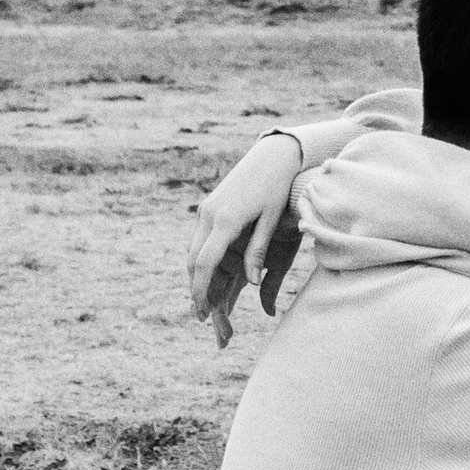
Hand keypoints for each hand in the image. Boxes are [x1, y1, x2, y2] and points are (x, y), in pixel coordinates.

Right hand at [186, 130, 304, 350]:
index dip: (200, 290)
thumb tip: (252, 283)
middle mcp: (209, 214)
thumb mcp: (271, 220)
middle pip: (192, 259)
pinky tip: (208, 273)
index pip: (204, 262)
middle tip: (201, 314)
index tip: (203, 312)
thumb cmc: (277, 188)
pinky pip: (199, 238)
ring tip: (204, 299)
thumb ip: (258, 252)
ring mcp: (206, 209)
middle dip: (195, 288)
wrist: (272, 155)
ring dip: (195, 274)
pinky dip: (200, 258)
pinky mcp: (209, 206)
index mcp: (225, 220)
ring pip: (192, 249)